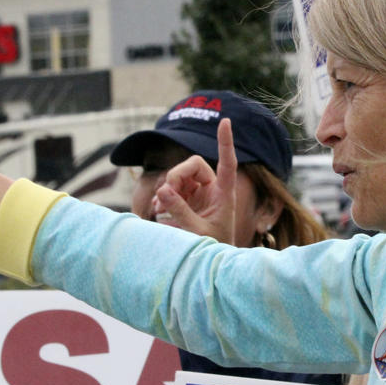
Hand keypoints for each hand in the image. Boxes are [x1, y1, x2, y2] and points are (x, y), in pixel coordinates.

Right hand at [152, 118, 239, 243]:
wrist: (208, 263)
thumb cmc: (211, 248)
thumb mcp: (197, 231)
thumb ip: (180, 211)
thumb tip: (162, 189)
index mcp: (225, 193)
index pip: (227, 163)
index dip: (225, 142)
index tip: (225, 121)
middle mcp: (212, 189)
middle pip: (191, 166)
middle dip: (175, 177)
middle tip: (164, 196)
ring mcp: (197, 193)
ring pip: (177, 177)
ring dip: (166, 189)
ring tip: (160, 210)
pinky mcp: (184, 200)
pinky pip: (169, 188)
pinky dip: (161, 196)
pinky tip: (158, 209)